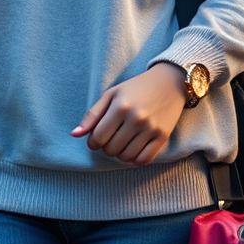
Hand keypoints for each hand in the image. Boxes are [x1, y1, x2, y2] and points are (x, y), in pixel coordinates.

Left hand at [71, 63, 186, 165]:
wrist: (169, 82)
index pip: (98, 138)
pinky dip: (134, 160)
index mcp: (121, 106)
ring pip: (126, 157)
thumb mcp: (111, 95)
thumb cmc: (136, 88)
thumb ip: (92, 115)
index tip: (96, 139)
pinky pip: (144, 160)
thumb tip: (74, 134)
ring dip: (119, 155)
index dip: (93, 143)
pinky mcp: (162, 136)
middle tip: (110, 139)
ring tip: (121, 144)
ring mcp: (151, 128)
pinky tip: (133, 149)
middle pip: (111, 149)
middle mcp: (136, 118)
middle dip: (106, 148)